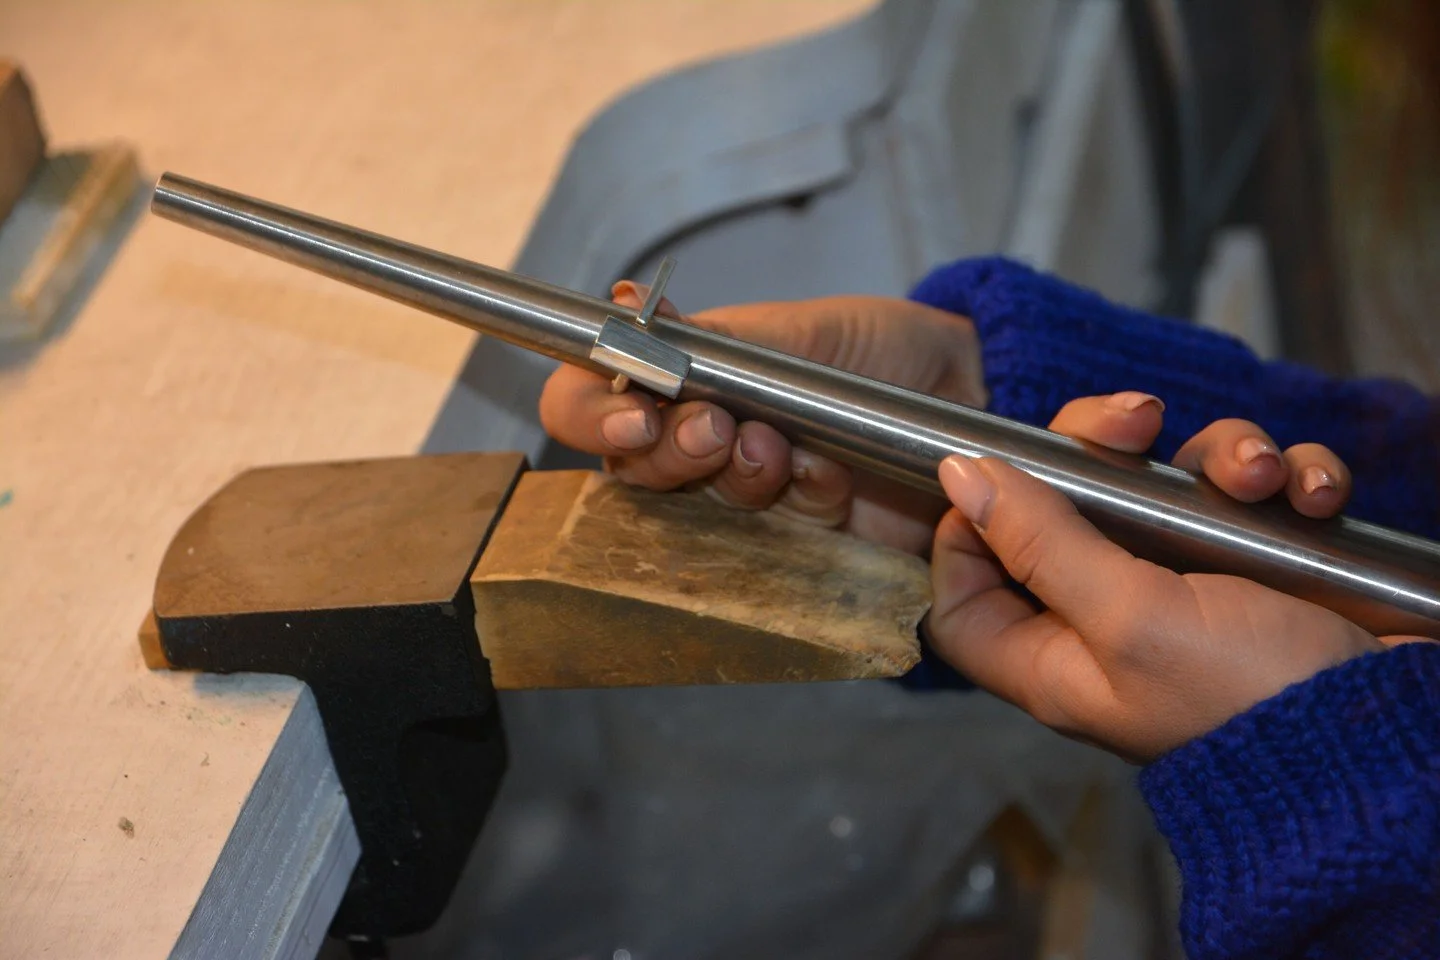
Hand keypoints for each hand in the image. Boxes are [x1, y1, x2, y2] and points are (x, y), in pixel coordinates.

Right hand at [539, 282, 985, 552]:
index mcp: (676, 380)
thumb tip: (628, 306)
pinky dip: (803, 503)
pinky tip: (834, 478)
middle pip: (633, 473)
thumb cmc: (874, 350)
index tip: (632, 418)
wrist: (964, 389)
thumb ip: (709, 339)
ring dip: (741, 479)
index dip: (590, 417)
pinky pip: (776, 540)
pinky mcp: (796, 543)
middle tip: (718, 430)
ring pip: (702, 510)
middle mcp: (697, 443)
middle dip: (672, 453)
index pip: (587, 404)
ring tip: (785, 447)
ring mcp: (745, 498)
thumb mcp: (793, 332)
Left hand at [926, 393, 1426, 762]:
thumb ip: (1040, 542)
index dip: (965, 530)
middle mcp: (1108, 616)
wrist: (1393, 731)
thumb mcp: (1129, 617)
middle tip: (1139, 418)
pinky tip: (1312, 496)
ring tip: (1260, 479)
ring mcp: (1186, 583)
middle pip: (1060, 507)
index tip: (1000, 473)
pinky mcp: (1259, 562)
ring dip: (1221, 456)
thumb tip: (961, 476)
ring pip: (1167, 479)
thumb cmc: (1252, 700)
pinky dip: (1287, 478)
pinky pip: (1253, 490)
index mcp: (1055, 655)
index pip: (962, 593)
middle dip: (1100, 445)